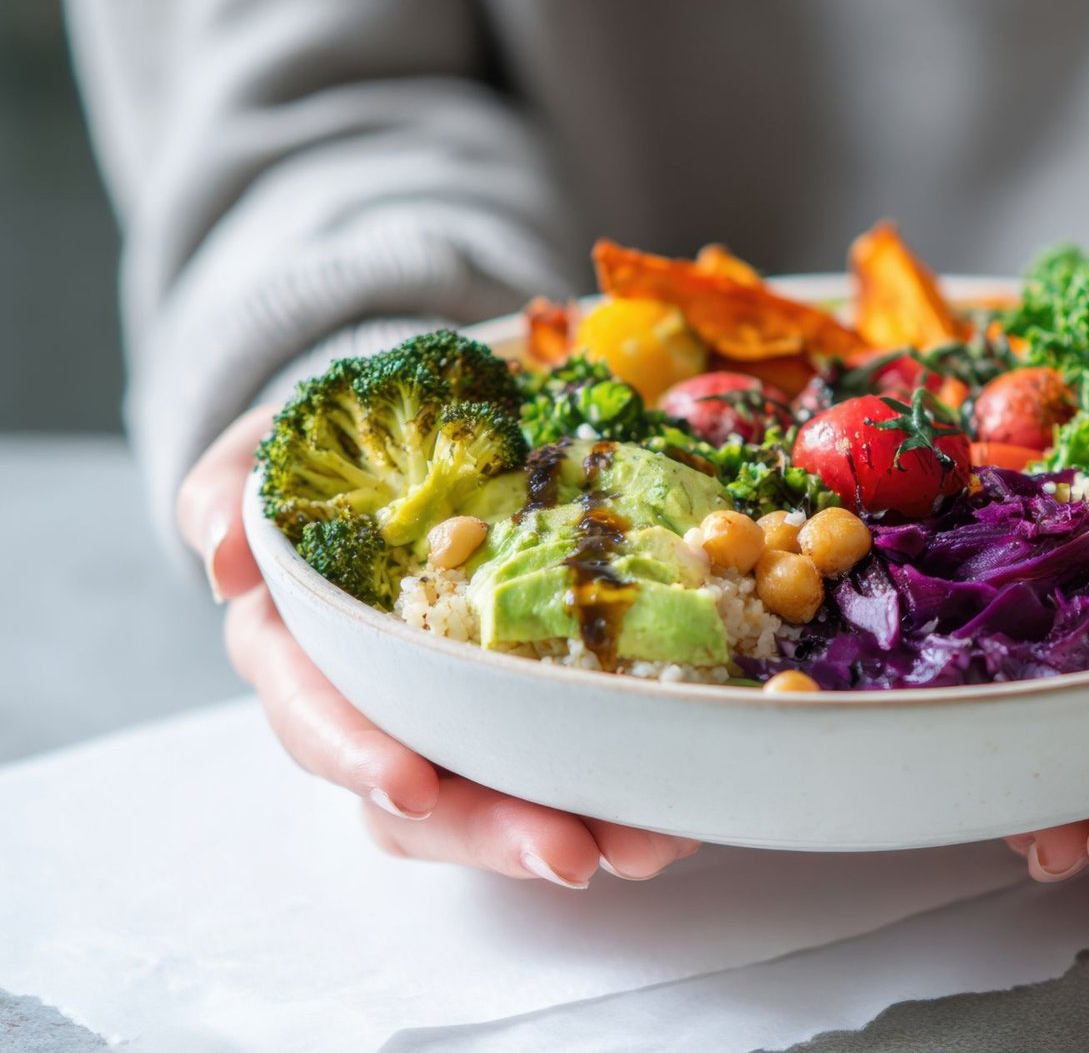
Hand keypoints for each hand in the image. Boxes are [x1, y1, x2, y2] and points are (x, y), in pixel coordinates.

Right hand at [177, 406, 698, 886]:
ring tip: (649, 844)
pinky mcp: (537, 705)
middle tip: (571, 853)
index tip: (413, 786)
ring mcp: (462, 713)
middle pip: (423, 799)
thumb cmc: (354, 445)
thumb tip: (223, 562)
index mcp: (307, 650)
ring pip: (503, 801)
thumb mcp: (281, 445)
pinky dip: (627, 789)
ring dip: (577, 830)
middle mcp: (383, 701)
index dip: (359, 756)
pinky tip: (680, 809)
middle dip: (492, 831)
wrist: (447, 420)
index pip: (320, 719)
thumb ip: (234, 486)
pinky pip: (576, 763)